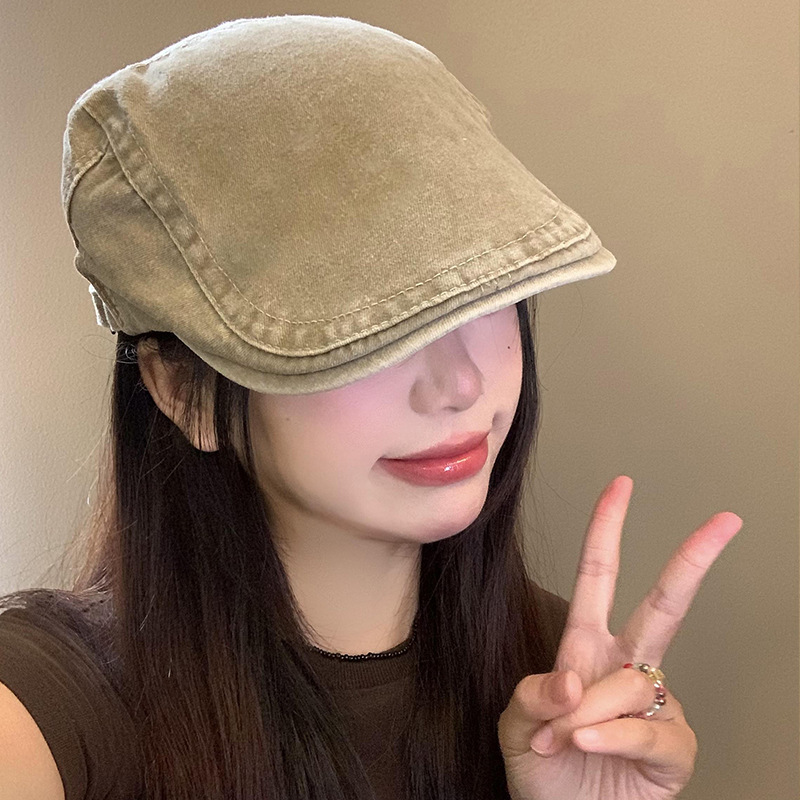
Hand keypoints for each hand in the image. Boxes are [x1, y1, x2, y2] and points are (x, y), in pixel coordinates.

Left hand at [498, 475, 741, 799]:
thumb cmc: (541, 773)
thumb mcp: (515, 724)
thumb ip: (533, 694)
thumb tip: (572, 679)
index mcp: (585, 648)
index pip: (598, 577)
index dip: (606, 530)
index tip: (621, 487)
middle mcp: (626, 668)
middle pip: (663, 604)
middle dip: (692, 560)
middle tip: (724, 522)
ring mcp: (655, 705)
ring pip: (630, 681)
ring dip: (586, 714)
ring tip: (563, 741)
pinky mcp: (673, 747)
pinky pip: (648, 725)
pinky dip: (611, 736)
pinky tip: (590, 745)